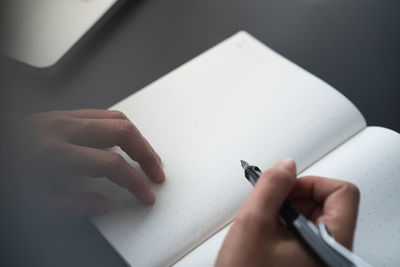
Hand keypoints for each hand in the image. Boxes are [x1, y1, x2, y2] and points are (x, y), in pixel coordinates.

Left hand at [5, 109, 164, 214]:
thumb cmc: (7, 172)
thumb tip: (102, 204)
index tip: (144, 193)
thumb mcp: (33, 201)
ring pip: (116, 118)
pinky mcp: (64, 114)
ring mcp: (64, 117)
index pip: (111, 164)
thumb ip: (72, 205)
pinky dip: (121, 128)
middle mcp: (64, 129)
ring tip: (147, 155)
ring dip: (138, 138)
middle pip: (122, 132)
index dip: (134, 181)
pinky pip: (103, 114)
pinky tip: (124, 141)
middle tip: (155, 171)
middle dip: (146, 153)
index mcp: (56, 154)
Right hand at [215, 158, 359, 266]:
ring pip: (314, 214)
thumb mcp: (252, 224)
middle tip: (271, 203)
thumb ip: (271, 187)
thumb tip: (286, 166)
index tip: (286, 187)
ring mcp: (320, 258)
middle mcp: (331, 253)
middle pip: (329, 202)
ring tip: (265, 222)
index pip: (342, 192)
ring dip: (287, 210)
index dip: (311, 182)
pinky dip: (285, 223)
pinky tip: (267, 232)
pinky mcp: (308, 260)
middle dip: (295, 196)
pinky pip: (304, 230)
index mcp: (328, 245)